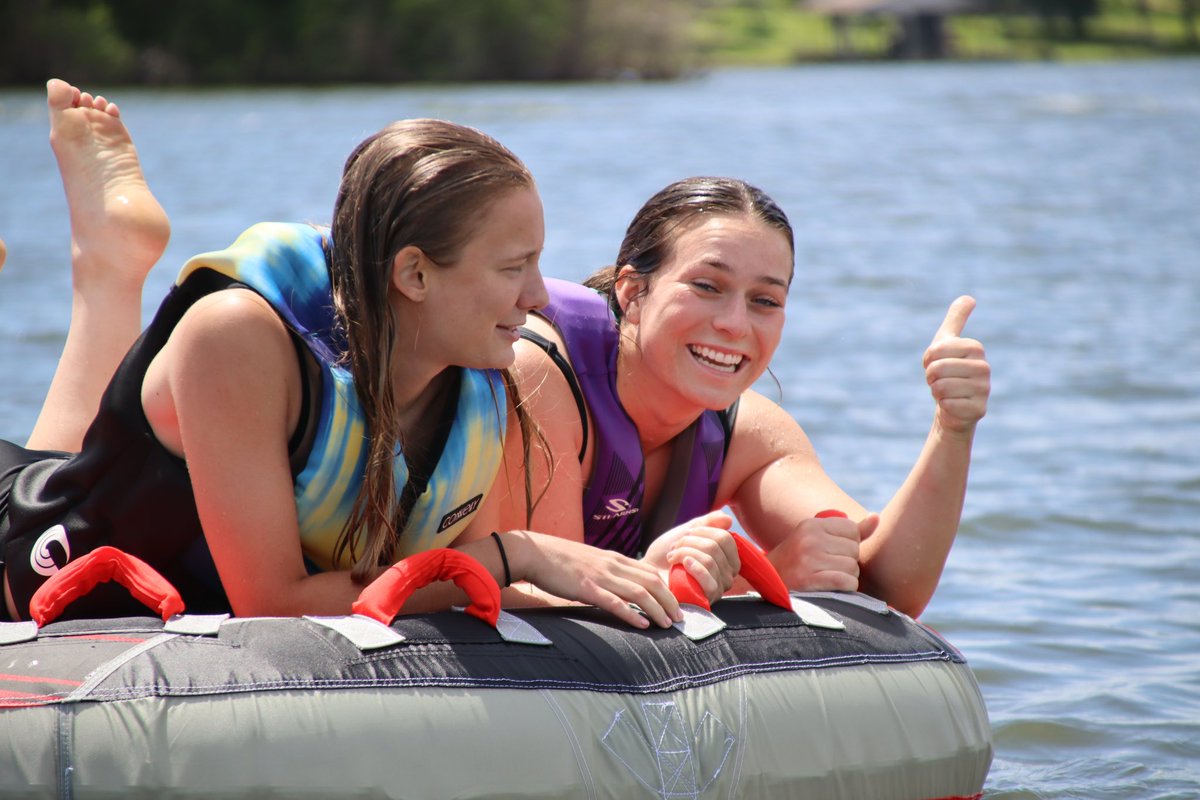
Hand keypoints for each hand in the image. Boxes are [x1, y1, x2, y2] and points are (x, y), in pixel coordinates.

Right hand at [505, 531, 681, 628]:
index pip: (651, 573)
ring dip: (657, 609)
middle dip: (670, 601)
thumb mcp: (593, 562)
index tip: (678, 605)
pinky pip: (614, 602)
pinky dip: (631, 614)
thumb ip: (610, 572)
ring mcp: (600, 576)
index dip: (669, 589)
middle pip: (652, 582)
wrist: (535, 553)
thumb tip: (625, 587)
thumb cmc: (562, 560)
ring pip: (639, 592)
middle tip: (681, 619)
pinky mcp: (586, 587)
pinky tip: (642, 624)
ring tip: (667, 624)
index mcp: (616, 559)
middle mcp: (613, 565)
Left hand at [643, 511, 739, 603]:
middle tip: (675, 547)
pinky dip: (693, 567)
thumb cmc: (668, 553)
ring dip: (684, 553)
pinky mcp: (708, 598)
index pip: (725, 538)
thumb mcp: (688, 531)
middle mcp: (728, 574)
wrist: (649, 571)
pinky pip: (709, 580)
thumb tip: (728, 519)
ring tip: (672, 557)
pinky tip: (681, 565)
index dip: (702, 531)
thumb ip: (708, 522)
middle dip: (689, 541)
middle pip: (715, 546)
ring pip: (709, 560)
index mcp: (727, 557)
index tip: (685, 535)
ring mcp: (719, 587)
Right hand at [767, 513, 876, 591]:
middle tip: (828, 568)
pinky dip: (845, 588)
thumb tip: (876, 517)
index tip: (833, 552)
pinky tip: (831, 588)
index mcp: (812, 525)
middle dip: (847, 562)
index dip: (848, 544)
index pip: (852, 530)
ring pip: (852, 567)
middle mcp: (810, 538)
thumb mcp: (817, 538)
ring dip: (846, 577)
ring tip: (826, 578)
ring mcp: (808, 559)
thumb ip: (850, 530)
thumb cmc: (797, 560)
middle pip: (854, 550)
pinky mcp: (808, 580)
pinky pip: (846, 582)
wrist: (767, 583)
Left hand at [923, 296, 989, 435]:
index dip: (928, 360)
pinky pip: (947, 405)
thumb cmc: (948, 369)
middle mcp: (985, 367)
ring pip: (941, 388)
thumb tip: (969, 298)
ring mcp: (984, 389)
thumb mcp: (948, 341)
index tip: (936, 364)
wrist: (953, 403)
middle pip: (937, 369)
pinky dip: (944, 406)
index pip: (935, 351)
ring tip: (946, 391)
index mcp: (975, 347)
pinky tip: (953, 404)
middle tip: (940, 380)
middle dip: (931, 377)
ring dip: (936, 392)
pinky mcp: (980, 410)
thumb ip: (956, 318)